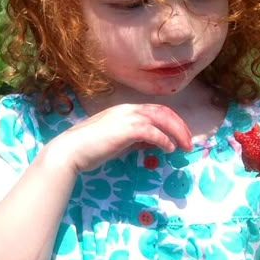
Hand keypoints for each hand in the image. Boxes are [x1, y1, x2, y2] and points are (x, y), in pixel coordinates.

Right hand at [46, 103, 191, 174]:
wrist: (71, 150)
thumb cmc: (90, 148)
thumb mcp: (117, 142)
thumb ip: (135, 140)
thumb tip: (155, 143)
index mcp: (125, 110)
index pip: (156, 110)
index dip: (172, 122)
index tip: (180, 136)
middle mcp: (128, 109)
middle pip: (163, 112)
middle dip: (179, 126)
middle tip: (189, 142)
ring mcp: (128, 117)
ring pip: (161, 118)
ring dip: (176, 132)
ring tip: (184, 146)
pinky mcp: (127, 129)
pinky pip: (152, 132)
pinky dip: (164, 139)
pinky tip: (168, 149)